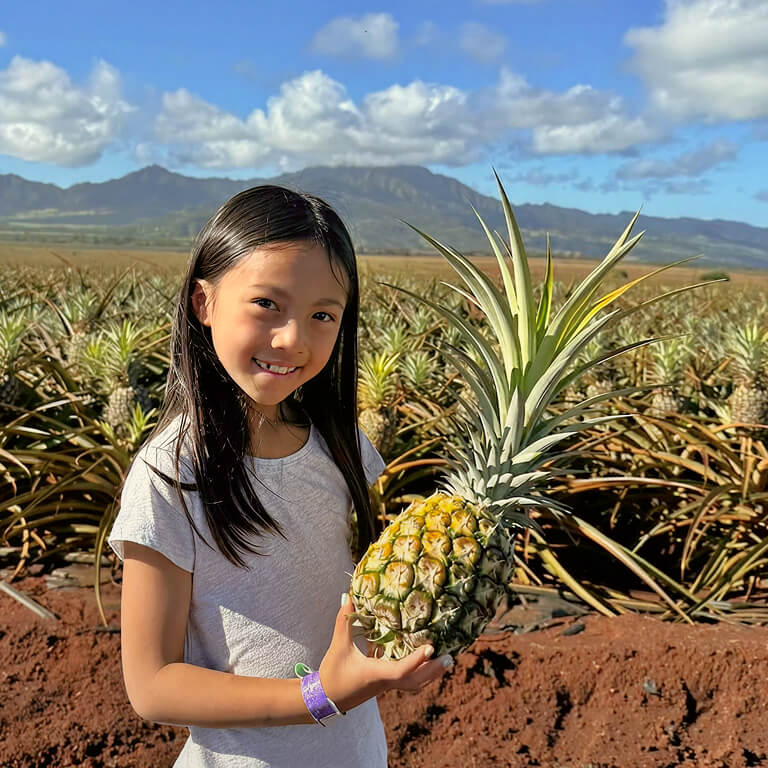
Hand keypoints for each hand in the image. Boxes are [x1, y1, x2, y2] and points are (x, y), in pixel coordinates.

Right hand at [318, 594, 452, 712]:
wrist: (324, 700)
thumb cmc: (332, 674)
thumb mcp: (339, 646)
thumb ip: (344, 621)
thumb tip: (349, 597)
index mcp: (377, 674)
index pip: (402, 670)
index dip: (417, 660)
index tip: (431, 648)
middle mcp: (385, 682)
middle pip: (416, 681)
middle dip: (434, 671)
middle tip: (450, 658)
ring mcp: (385, 685)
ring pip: (413, 682)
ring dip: (429, 672)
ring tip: (443, 660)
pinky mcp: (383, 684)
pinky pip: (405, 679)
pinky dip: (416, 670)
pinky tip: (420, 658)